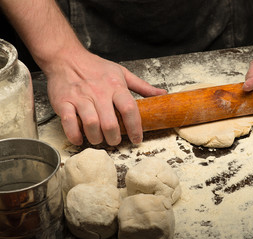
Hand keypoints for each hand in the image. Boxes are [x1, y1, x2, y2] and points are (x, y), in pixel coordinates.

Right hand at [45, 49, 166, 145]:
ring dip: (96, 138)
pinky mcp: (63, 102)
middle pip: (110, 122)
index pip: (129, 109)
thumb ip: (142, 86)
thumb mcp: (121, 73)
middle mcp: (99, 92)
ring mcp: (80, 97)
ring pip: (91, 124)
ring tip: (99, 139)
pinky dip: (75, 135)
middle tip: (115, 141)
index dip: (135, 127)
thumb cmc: (95, 67)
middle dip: (114, 138)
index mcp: (115, 86)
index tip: (137, 139)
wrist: (66, 57)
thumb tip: (162, 94)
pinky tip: (80, 139)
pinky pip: (69, 123)